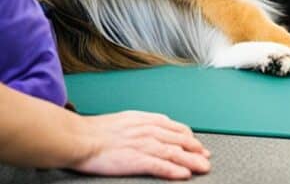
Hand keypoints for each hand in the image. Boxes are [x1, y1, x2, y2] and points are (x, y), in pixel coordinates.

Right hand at [71, 111, 210, 179]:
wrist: (78, 138)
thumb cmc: (95, 130)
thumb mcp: (125, 119)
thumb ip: (142, 123)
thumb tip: (155, 127)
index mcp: (146, 120)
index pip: (176, 128)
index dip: (190, 138)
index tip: (198, 145)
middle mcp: (149, 131)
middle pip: (180, 141)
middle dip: (197, 150)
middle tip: (207, 158)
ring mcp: (144, 145)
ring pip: (175, 153)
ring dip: (192, 161)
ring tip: (203, 168)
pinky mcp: (136, 159)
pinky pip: (160, 165)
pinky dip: (174, 170)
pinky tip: (184, 175)